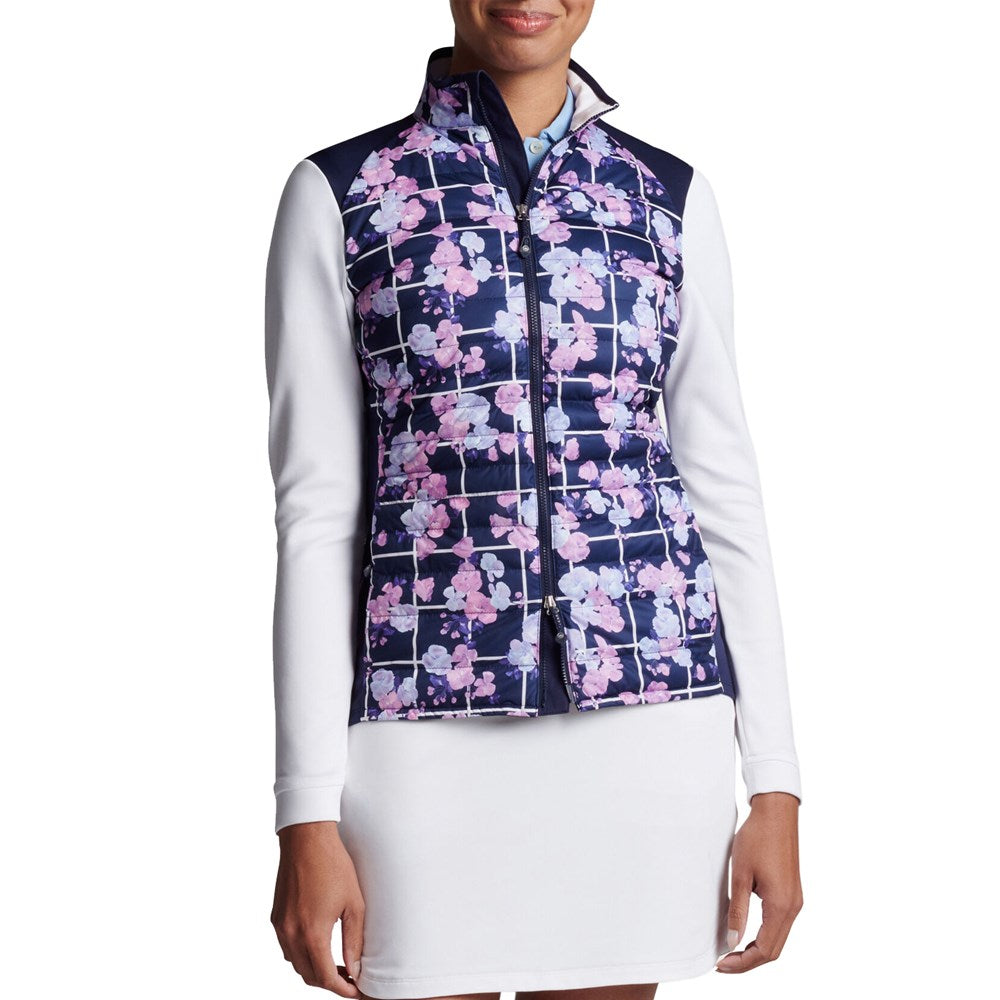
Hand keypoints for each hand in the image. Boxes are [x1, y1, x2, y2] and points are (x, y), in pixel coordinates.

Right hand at [271, 821, 364, 995]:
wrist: (307, 838)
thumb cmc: (333, 865)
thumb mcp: (353, 903)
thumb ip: (353, 940)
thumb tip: (355, 968)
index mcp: (312, 933)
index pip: (325, 977)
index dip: (342, 988)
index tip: (356, 989)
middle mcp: (291, 934)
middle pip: (308, 975)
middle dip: (329, 982)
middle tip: (350, 978)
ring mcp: (280, 926)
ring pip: (295, 963)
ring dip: (314, 969)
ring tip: (337, 963)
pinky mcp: (276, 916)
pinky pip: (287, 947)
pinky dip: (301, 954)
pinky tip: (318, 945)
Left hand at [716, 791, 801, 972]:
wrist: (776, 813)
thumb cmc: (757, 838)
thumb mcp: (741, 874)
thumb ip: (737, 910)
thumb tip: (731, 942)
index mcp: (782, 905)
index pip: (765, 950)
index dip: (742, 962)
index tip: (720, 964)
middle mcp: (793, 908)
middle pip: (773, 950)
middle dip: (748, 961)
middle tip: (722, 963)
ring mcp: (794, 901)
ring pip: (777, 939)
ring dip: (756, 950)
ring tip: (731, 952)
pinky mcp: (791, 893)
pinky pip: (779, 925)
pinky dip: (763, 936)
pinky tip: (745, 934)